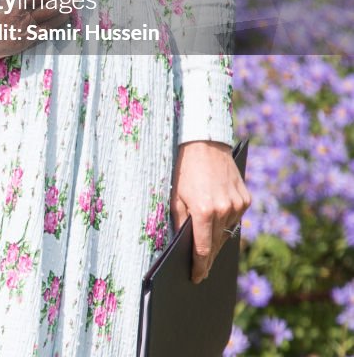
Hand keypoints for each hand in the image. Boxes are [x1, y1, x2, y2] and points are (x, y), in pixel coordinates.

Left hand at [171, 140, 251, 282]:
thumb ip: (181, 221)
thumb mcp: (176, 195)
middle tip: (202, 269)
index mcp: (203, 211)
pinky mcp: (245, 198)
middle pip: (217, 244)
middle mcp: (224, 210)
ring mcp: (237, 205)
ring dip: (218, 238)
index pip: (203, 249)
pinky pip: (236, 218)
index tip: (196, 278)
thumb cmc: (185, 168)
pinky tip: (218, 221)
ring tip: (208, 247)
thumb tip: (184, 243)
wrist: (205, 143)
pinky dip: (227, 222)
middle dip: (209, 258)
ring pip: (228, 232)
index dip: (200, 267)